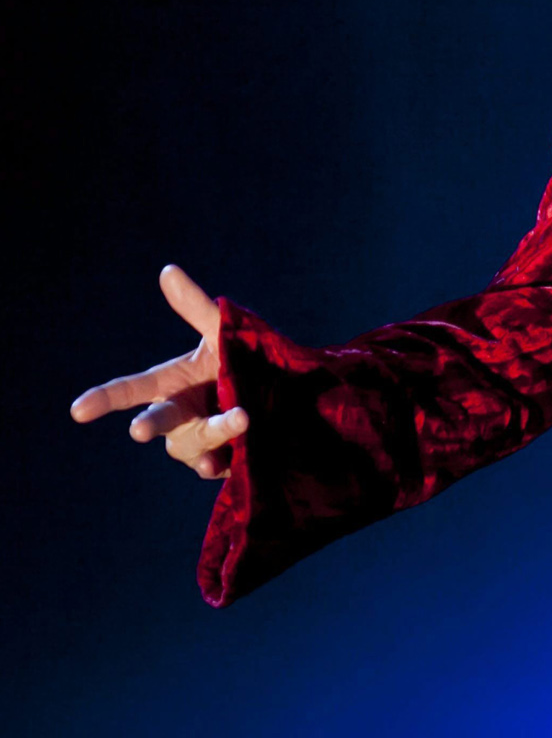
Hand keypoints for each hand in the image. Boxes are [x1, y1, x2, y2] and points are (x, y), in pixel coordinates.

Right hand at [71, 265, 247, 479]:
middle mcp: (181, 413)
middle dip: (150, 423)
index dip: (104, 399)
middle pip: (160, 420)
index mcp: (173, 382)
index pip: (131, 390)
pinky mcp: (225, 456)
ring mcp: (201, 438)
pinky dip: (216, 466)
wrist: (286, 387)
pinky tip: (220, 467)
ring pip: (190, 444)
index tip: (78, 411)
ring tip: (241, 419)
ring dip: (212, 433)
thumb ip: (195, 307)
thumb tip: (168, 270)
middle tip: (139, 430)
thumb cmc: (243, 356)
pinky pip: (214, 465)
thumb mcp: (222, 331)